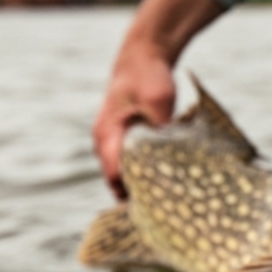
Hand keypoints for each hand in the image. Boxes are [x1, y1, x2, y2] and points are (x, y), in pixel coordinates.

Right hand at [93, 39, 175, 199]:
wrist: (144, 55)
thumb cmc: (150, 75)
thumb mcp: (160, 98)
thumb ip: (160, 125)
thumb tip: (167, 153)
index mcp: (108, 134)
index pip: (115, 176)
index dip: (133, 195)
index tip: (155, 211)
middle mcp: (104, 141)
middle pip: (117, 181)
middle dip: (137, 198)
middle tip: (163, 216)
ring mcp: (111, 140)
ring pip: (122, 174)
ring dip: (139, 187)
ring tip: (164, 206)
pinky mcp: (122, 138)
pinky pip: (128, 164)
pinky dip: (142, 174)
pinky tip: (163, 184)